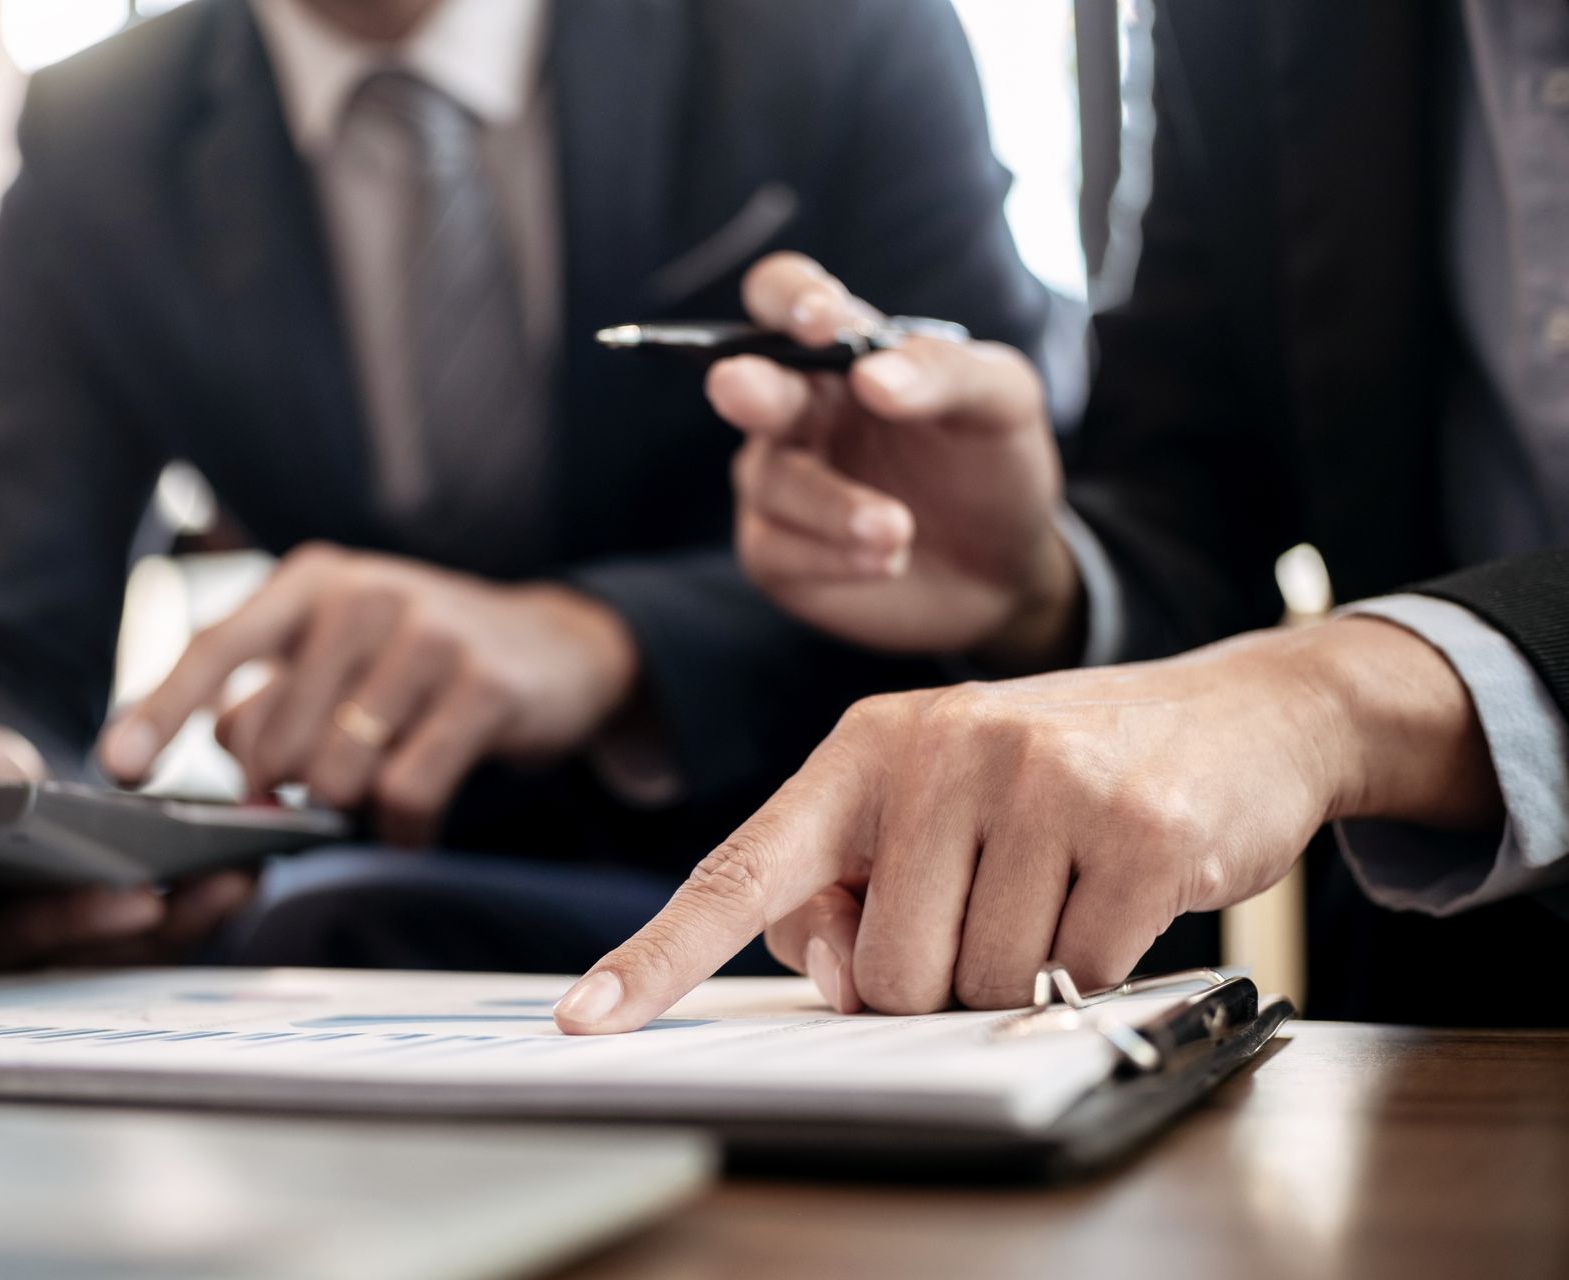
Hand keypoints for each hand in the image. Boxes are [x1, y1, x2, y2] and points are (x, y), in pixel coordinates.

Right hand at [0, 721, 250, 982]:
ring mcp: (18, 965)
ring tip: (220, 883)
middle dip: (78, 925)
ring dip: (162, 928)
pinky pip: (137, 951)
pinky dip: (191, 919)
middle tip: (141, 900)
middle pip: (9, 953)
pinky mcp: (83, 959)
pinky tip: (236, 880)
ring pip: (87, 962)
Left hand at [99, 543, 639, 845]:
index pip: (216, 647)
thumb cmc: (423, 661)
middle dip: (290, 790)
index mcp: (314, 581)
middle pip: (276, 741)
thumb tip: (232, 772)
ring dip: (351, 809)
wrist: (559, 648)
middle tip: (330, 788)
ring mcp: (429, 637)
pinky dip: (403, 827)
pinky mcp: (484, 687)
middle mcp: (366, 596)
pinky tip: (416, 821)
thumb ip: (273, 703)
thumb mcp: (342, 658)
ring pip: (338, 774)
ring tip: (381, 792)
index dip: (160, 712)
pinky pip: (407, 792)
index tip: (119, 769)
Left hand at [554, 618, 1501, 1031]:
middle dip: (930, 977)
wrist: (1238, 714)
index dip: (659, 956)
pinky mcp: (1133, 827)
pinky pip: (1069, 976)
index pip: (742, 869)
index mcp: (867, 749)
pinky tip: (1116, 892)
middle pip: (875, 973)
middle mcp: (939, 750)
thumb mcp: (935, 797)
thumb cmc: (1060, 773)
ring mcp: (1038, 782)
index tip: (588, 1020)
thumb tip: (825, 966)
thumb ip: (850, 877)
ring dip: (1014, 971)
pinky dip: (1090, 965)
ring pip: (970, 983)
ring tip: (1057, 886)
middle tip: (990, 905)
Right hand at [712, 253, 1078, 668]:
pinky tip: (886, 561)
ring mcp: (779, 480)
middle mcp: (796, 409)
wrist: (1004, 568)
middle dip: (748, 387)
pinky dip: (831, 556)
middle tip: (744, 390)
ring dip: (833, 505)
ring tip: (898, 530)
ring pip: (772, 480)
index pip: (784, 296)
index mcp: (840, 353)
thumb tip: (871, 376)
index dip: (790, 298)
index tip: (821, 321)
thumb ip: (946, 373)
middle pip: (743, 382)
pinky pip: (775, 550)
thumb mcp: (1001, 402)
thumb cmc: (991, 465)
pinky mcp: (776, 553)